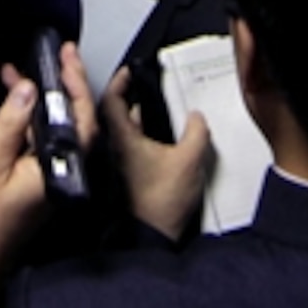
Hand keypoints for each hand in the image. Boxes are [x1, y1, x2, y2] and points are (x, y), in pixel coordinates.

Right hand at [0, 48, 98, 307]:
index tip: (65, 55)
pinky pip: (51, 142)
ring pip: (64, 129)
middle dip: (67, 84)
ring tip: (30, 71)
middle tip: (56, 54)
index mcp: (58, 169)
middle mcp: (66, 174)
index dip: (75, 82)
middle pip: (78, 120)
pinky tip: (22, 103)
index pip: (79, 117)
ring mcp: (58, 179)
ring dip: (50, 99)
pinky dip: (40, 119)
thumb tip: (27, 88)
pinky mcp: (47, 182)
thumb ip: (10, 124)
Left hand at [105, 64, 209, 241]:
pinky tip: (162, 138)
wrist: (151, 236)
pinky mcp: (127, 177)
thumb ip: (196, 131)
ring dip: (139, 118)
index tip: (129, 71)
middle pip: (117, 114)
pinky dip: (144, 136)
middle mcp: (114, 149)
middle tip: (147, 86)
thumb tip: (196, 117)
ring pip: (126, 132)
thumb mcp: (189, 159)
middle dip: (132, 97)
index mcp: (121, 139)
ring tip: (159, 108)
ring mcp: (119, 164)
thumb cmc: (162, 201)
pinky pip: (132, 147)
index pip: (111, 100)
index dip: (120, 81)